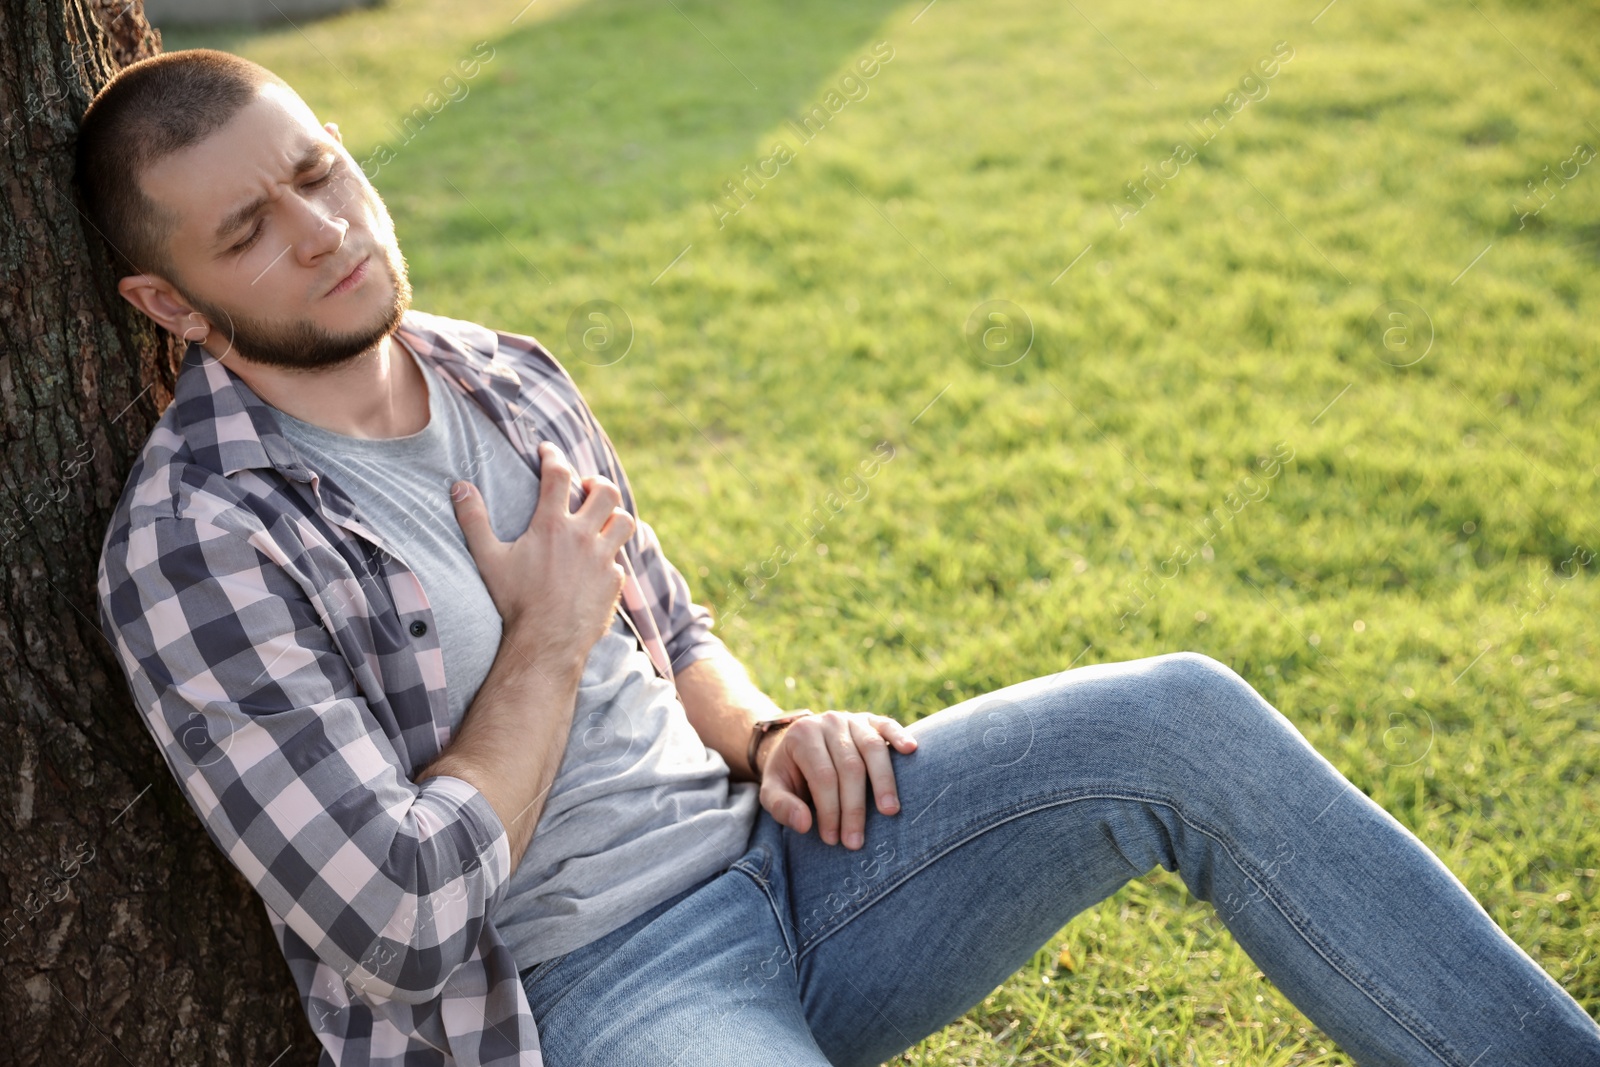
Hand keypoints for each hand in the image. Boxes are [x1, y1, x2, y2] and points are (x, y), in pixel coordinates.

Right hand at [450, 440, 634, 673]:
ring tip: (600, 518)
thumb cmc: (513, 602)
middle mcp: (583, 536)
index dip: (553, 455)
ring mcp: (603, 559)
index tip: (547, 450)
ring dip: (613, 516)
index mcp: (552, 525)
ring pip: (623, 522)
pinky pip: (620, 558)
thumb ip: (473, 520)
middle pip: (606, 492)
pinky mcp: (615, 582)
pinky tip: (598, 562)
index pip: (558, 474)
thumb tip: (459, 487)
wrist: (546, 643)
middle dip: (597, 483)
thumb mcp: (488, 559)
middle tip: (585, 487)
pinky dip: (611, 554)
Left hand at [758, 710, 917, 849]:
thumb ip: (780, 806)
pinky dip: (899, 736)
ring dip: (883, 781)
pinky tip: (911, 750)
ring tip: (890, 811)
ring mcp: (851, 718)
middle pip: (849, 766)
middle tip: (857, 840)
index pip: (823, 776)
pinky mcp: (870, 719)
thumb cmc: (789, 773)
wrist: (796, 745)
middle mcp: (828, 722)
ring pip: (872, 748)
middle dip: (854, 807)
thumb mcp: (772, 790)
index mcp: (802, 736)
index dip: (830, 809)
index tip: (833, 838)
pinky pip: (886, 725)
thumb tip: (805, 824)